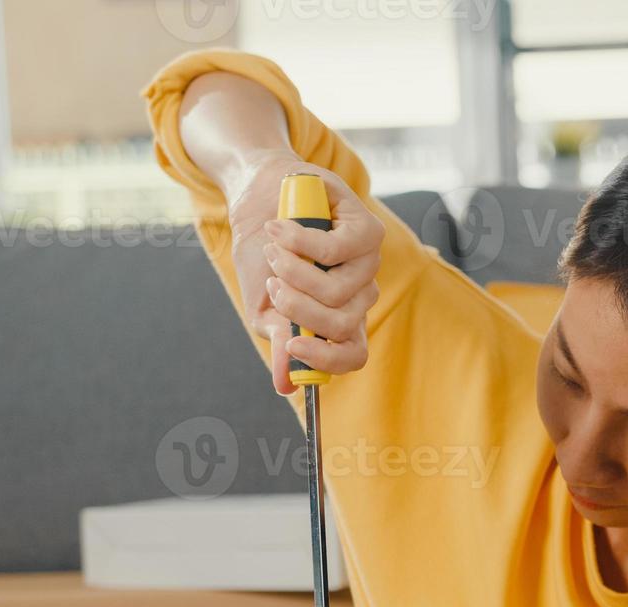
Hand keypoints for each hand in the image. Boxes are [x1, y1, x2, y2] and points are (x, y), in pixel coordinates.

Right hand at [225, 153, 384, 394]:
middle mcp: (360, 294)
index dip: (327, 359)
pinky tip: (279, 230)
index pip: (353, 355)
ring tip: (272, 250)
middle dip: (298, 309)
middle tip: (273, 284)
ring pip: (337, 290)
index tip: (292, 347)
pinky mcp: (367, 230)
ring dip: (293, 271)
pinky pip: (335, 250)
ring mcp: (369, 264)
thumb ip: (279, 339)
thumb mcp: (263, 302)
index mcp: (340, 318)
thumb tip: (286, 386)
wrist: (259, 199)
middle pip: (341, 325)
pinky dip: (298, 243)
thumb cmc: (263, 253)